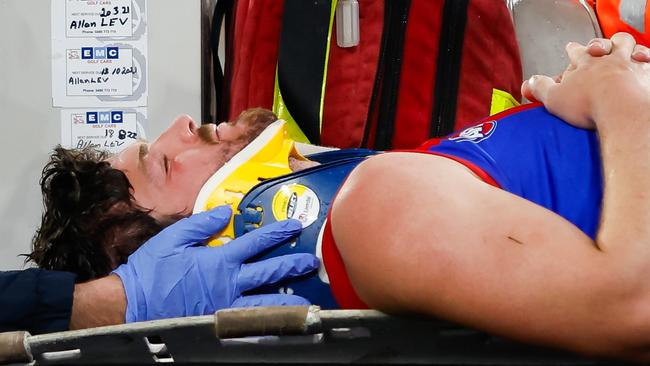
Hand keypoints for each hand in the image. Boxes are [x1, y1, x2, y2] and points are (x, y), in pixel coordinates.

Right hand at [113, 206, 318, 321]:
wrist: (130, 305)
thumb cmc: (150, 272)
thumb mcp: (173, 239)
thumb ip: (202, 225)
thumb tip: (225, 213)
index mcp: (219, 260)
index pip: (256, 242)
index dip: (277, 232)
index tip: (294, 227)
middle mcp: (228, 283)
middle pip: (269, 273)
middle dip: (292, 265)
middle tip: (309, 262)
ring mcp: (226, 307)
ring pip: (265, 303)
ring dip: (287, 300)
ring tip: (305, 299)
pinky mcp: (218, 324)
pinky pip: (248, 326)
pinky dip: (266, 326)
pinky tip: (278, 326)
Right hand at [522, 33, 649, 128]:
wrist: (621, 109)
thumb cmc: (589, 104)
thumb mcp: (554, 98)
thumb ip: (540, 88)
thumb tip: (529, 82)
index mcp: (584, 63)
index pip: (575, 51)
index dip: (572, 50)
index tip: (570, 47)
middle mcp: (607, 59)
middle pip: (603, 44)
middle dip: (599, 44)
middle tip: (596, 49)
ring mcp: (629, 64)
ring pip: (627, 45)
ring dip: (624, 46)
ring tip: (623, 51)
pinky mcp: (646, 73)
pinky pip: (647, 61)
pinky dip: (645, 60)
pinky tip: (643, 63)